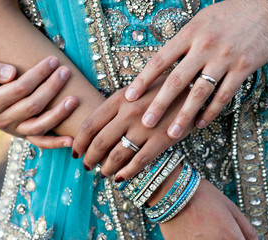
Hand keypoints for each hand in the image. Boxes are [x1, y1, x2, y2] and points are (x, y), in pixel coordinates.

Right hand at [0, 57, 78, 148]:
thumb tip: (11, 73)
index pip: (20, 88)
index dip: (38, 74)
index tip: (53, 60)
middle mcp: (2, 120)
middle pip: (33, 105)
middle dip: (52, 87)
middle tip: (66, 71)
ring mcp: (14, 130)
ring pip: (39, 126)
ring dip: (59, 114)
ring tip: (75, 100)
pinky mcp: (23, 136)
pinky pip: (40, 142)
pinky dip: (56, 143)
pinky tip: (72, 140)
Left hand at [72, 75, 192, 178]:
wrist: (192, 90)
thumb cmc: (160, 91)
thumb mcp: (135, 90)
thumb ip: (116, 106)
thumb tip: (95, 127)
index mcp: (120, 98)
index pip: (90, 124)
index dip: (79, 142)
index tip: (76, 151)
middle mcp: (130, 113)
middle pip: (100, 142)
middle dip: (90, 158)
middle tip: (87, 166)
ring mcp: (146, 127)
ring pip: (117, 155)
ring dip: (106, 168)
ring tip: (103, 173)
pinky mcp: (162, 140)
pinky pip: (139, 162)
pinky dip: (127, 173)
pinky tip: (121, 178)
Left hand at [124, 0, 267, 138]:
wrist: (265, 8)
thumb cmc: (229, 14)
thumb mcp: (201, 21)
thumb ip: (184, 42)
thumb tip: (164, 64)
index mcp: (190, 33)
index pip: (160, 60)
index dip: (143, 79)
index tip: (129, 96)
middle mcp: (204, 46)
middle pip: (177, 80)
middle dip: (159, 104)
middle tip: (145, 122)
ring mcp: (224, 58)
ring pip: (200, 92)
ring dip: (184, 115)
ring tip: (172, 133)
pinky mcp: (243, 68)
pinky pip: (224, 95)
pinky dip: (211, 111)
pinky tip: (201, 123)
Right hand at [159, 179, 256, 239]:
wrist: (173, 191)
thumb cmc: (200, 194)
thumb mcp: (230, 206)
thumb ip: (246, 227)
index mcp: (230, 236)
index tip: (237, 237)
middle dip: (225, 239)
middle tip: (217, 229)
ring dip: (211, 238)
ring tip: (204, 228)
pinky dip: (196, 239)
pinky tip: (193, 231)